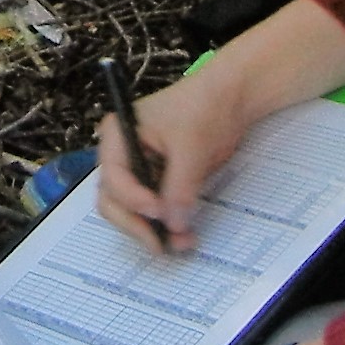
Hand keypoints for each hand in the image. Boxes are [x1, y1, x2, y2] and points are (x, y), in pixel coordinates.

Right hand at [95, 66, 241, 257]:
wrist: (231, 100)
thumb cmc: (204, 109)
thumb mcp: (191, 147)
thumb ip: (179, 187)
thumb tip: (173, 225)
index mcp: (118, 137)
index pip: (113, 178)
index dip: (132, 199)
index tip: (158, 212)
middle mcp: (122, 156)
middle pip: (114, 201)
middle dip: (136, 224)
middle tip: (160, 244)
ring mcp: (140, 171)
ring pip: (133, 212)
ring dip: (153, 231)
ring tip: (181, 243)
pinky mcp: (159, 182)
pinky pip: (155, 211)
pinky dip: (167, 225)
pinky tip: (184, 235)